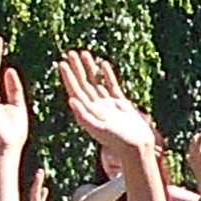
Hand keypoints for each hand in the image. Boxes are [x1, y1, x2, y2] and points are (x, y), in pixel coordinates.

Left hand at [57, 49, 157, 164]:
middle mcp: (96, 107)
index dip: (69, 77)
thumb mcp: (98, 128)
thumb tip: (71, 100)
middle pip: (84, 83)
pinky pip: (111, 86)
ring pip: (96, 82)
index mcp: (88, 112)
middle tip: (70, 52)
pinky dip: (107, 75)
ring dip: (90, 68)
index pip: (75, 90)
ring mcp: (108, 104)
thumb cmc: (117, 140)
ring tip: (84, 53)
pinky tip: (103, 64)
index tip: (63, 63)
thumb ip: (84, 115)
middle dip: (77, 68)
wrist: (137, 147)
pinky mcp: (120, 104)